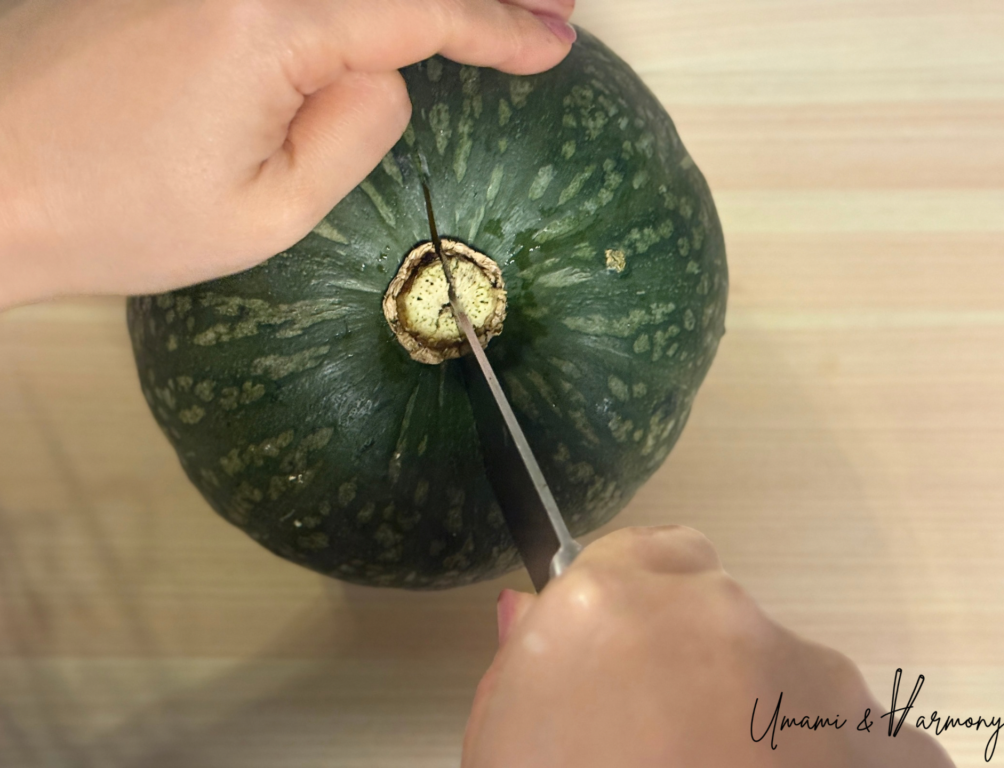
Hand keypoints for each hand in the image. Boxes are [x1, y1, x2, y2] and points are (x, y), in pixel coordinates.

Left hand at [0, 0, 575, 307]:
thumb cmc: (117, 213)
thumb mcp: (269, 213)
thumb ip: (356, 131)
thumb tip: (388, 72)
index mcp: (269, 20)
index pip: (420, 10)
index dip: (499, 27)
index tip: (555, 43)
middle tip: (552, 2)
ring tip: (482, 12)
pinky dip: (357, 2)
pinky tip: (385, 23)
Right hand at [463, 526, 954, 766]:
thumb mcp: (506, 745)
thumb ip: (522, 661)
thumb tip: (526, 610)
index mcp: (612, 604)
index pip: (651, 552)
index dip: (640, 609)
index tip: (630, 661)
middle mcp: (721, 616)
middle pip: (720, 615)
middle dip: (699, 666)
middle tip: (671, 752)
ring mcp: (817, 679)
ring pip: (784, 680)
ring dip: (761, 724)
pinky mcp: (892, 746)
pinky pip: (849, 739)